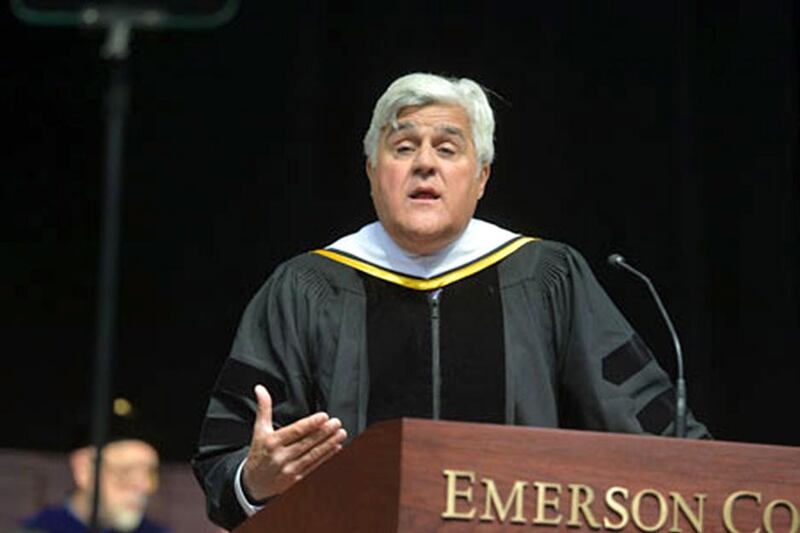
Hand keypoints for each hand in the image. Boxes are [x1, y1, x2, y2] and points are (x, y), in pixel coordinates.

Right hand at [241, 384, 346, 500]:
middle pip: (306, 443)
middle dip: (324, 432)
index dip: (311, 424)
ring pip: (312, 455)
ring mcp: (289, 469)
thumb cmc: (258, 453)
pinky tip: (336, 449)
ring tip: (341, 434)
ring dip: (328, 444)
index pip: (295, 431)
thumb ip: (263, 409)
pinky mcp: (295, 480)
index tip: (324, 416)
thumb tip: (260, 389)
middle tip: (337, 423)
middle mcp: (280, 456)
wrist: (252, 485)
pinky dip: (326, 458)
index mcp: (272, 442)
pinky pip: (313, 467)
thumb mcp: (258, 430)